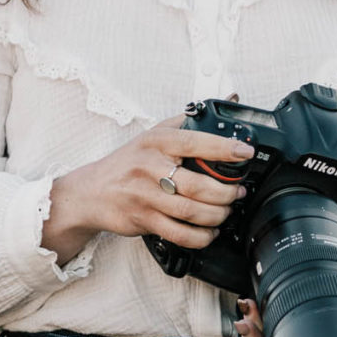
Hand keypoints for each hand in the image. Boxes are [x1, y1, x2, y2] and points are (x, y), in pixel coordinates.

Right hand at [42, 118, 252, 264]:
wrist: (91, 191)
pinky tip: (210, 231)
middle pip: (199, 185)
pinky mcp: (143, 219)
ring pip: (192, 212)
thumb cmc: (128, 162)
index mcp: (156, 142)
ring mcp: (145, 196)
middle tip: (238, 193)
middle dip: (227, 193)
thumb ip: (187, 121)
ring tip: (227, 211)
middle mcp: (150, 168)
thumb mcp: (152, 135)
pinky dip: (201, 236)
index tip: (246, 153)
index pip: (195, 142)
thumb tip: (228, 100)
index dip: (224, 148)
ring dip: (218, 215)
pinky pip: (180, 233)